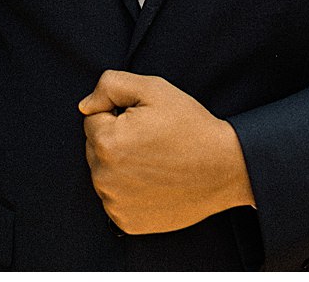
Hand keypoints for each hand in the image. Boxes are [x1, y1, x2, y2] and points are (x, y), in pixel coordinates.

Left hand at [79, 70, 254, 234]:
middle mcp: (105, 178)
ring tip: (154, 159)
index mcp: (108, 142)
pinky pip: (114, 198)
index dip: (117, 113)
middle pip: (94, 147)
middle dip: (115, 139)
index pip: (92, 119)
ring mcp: (115, 204)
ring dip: (119, 165)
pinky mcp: (127, 222)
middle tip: (150, 138)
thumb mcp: (154, 88)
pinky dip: (128, 189)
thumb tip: (85, 106)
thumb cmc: (189, 126)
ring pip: (103, 173)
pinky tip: (153, 181)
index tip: (143, 120)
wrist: (223, 168)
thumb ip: (111, 86)